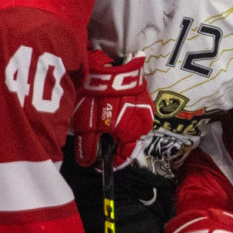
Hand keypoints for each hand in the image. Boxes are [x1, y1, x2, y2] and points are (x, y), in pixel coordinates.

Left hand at [72, 50, 152, 167]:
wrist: (108, 67)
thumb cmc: (97, 99)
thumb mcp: (86, 126)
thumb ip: (88, 148)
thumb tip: (88, 163)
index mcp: (131, 134)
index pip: (124, 157)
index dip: (111, 162)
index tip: (99, 164)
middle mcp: (143, 125)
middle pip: (128, 142)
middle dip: (114, 144)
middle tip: (98, 141)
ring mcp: (146, 109)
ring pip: (132, 127)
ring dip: (119, 129)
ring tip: (103, 124)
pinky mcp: (144, 96)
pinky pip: (134, 112)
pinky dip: (123, 115)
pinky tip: (111, 110)